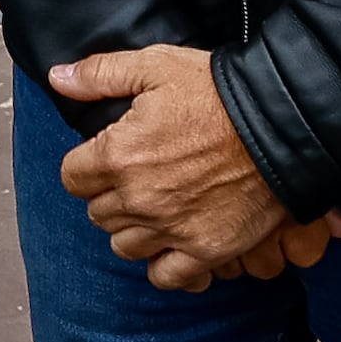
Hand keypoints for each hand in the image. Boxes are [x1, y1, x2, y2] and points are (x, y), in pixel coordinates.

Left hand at [49, 44, 340, 291]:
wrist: (281, 123)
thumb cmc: (218, 91)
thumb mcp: (156, 65)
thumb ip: (100, 73)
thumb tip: (59, 78)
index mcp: (118, 155)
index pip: (72, 178)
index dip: (87, 166)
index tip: (107, 157)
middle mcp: (138, 199)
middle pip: (98, 213)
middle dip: (111, 195)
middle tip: (138, 178)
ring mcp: (171, 229)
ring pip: (125, 246)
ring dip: (135, 229)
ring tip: (157, 208)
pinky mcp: (204, 250)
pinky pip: (166, 276)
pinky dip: (165, 264)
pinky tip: (175, 244)